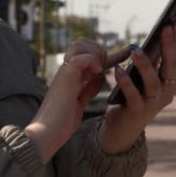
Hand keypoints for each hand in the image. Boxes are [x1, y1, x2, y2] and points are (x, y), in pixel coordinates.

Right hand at [25, 40, 130, 162]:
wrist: (48, 134)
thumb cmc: (62, 121)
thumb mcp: (81, 101)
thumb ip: (89, 87)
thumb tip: (101, 75)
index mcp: (72, 75)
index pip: (90, 55)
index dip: (110, 54)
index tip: (127, 53)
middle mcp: (68, 70)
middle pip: (81, 43)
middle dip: (99, 50)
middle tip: (107, 66)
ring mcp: (65, 72)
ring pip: (79, 45)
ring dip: (95, 53)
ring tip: (101, 68)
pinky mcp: (64, 77)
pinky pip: (78, 58)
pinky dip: (91, 60)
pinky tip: (98, 71)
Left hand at [99, 24, 175, 153]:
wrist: (122, 128)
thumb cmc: (133, 96)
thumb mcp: (144, 78)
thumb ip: (150, 62)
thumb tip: (154, 36)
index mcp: (170, 82)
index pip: (175, 59)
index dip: (174, 41)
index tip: (173, 23)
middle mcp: (167, 93)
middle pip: (171, 68)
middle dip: (169, 47)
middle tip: (165, 28)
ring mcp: (153, 104)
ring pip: (153, 83)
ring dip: (145, 66)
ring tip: (136, 51)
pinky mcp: (137, 112)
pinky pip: (133, 95)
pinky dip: (126, 82)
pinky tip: (118, 70)